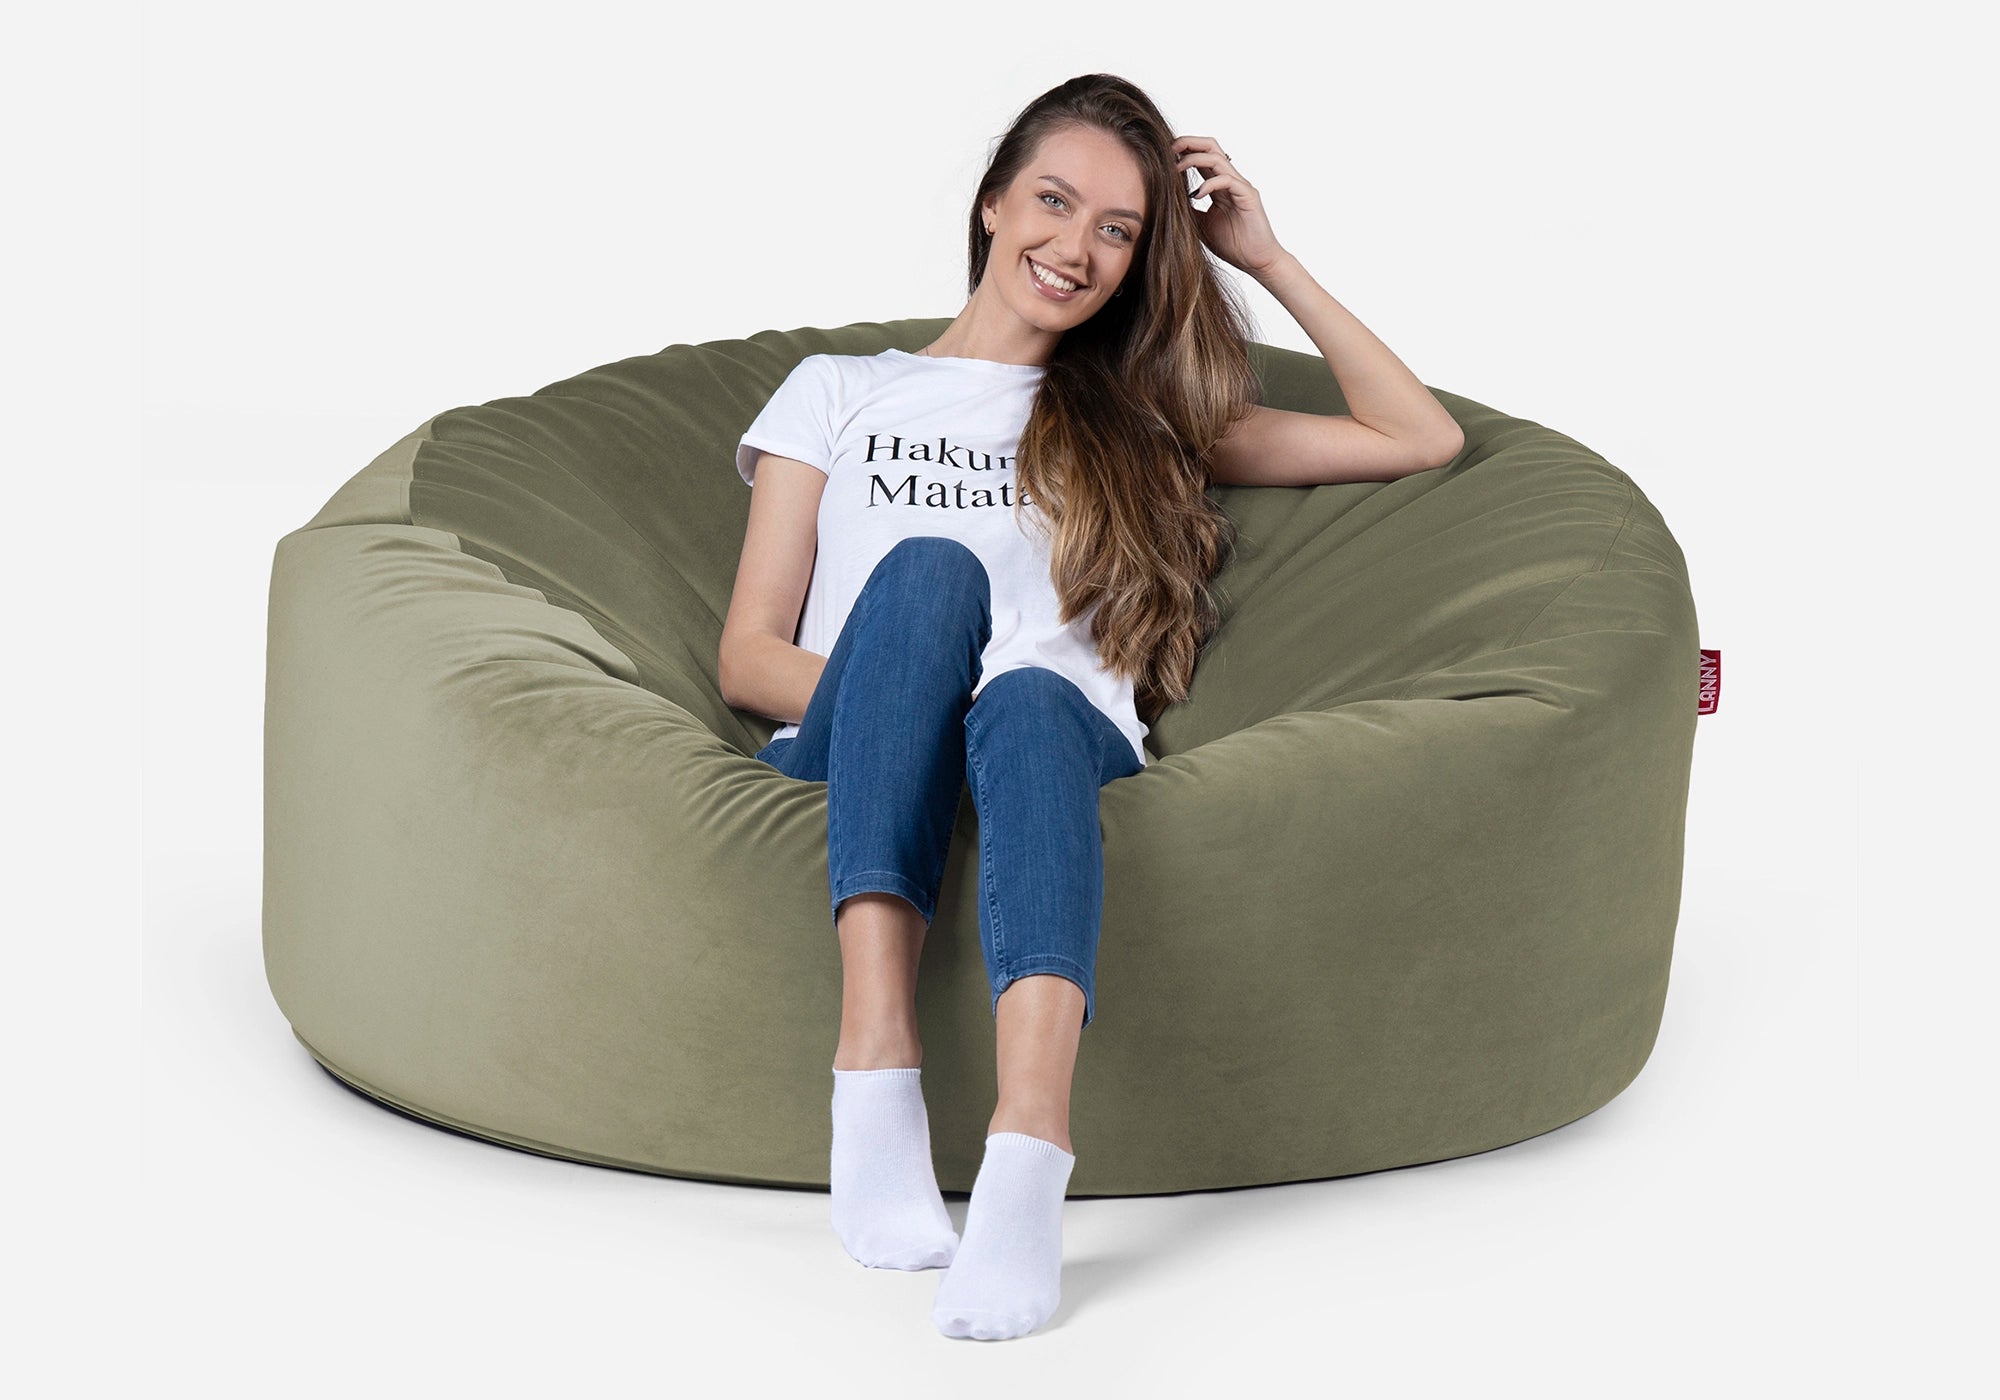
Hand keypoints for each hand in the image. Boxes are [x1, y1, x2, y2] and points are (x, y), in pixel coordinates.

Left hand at [1172, 135, 1286, 279]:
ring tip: (1176, 169)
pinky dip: (1209, 184)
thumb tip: (1165, 201)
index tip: (1163, 154)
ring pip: (1217, 159)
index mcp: (1218, 185)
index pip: (1201, 156)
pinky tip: (1196, 195)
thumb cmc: (1232, 244)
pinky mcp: (1248, 196)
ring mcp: (1240, 186)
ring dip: (1194, 159)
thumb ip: (1187, 210)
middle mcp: (1230, 180)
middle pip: (1211, 147)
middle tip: (1168, 149)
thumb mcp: (1200, 225)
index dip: (1183, 150)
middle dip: (1188, 143)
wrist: (1256, 261)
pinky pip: (1227, 180)